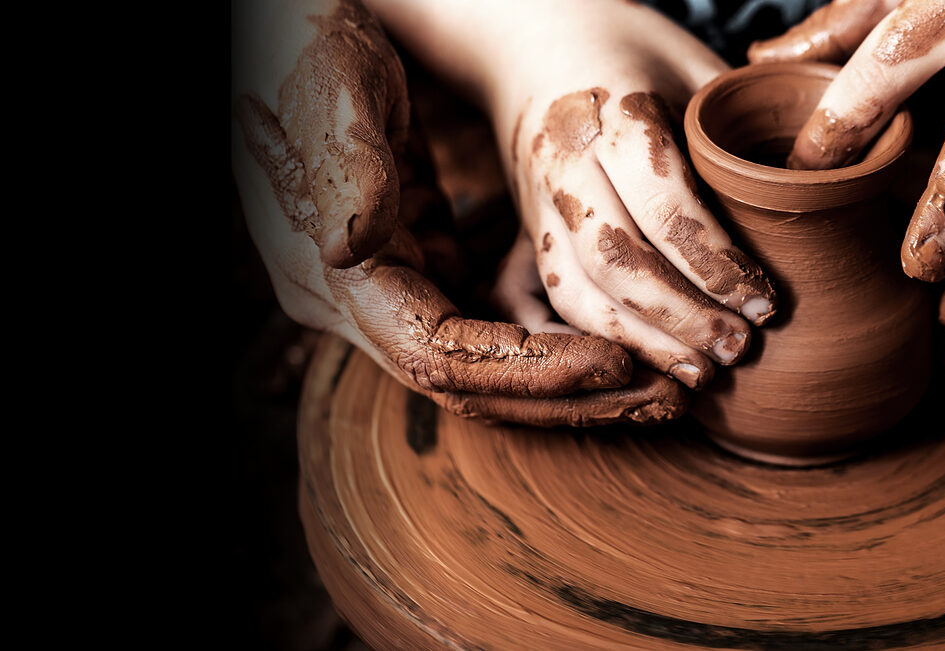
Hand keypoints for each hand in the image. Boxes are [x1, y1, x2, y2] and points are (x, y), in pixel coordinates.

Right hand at [230, 0, 685, 425]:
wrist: (280, 26)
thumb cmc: (300, 49)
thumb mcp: (326, 92)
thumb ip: (346, 173)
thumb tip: (356, 247)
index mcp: (333, 277)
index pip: (442, 359)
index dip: (531, 370)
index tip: (616, 363)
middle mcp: (357, 299)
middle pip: (473, 383)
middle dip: (569, 394)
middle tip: (664, 397)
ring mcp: (387, 283)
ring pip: (487, 362)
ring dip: (571, 376)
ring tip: (657, 382)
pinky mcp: (414, 257)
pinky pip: (487, 321)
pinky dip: (550, 336)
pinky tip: (614, 335)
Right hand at [368, 0, 777, 390]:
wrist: (527, 39)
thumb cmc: (628, 48)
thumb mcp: (691, 61)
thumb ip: (740, 122)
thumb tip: (823, 182)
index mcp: (614, 112)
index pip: (666, 203)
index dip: (717, 263)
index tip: (767, 302)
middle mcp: (566, 162)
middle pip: (617, 259)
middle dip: (681, 315)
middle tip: (739, 350)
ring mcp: (538, 201)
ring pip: (577, 289)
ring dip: (640, 341)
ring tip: (700, 376)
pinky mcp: (529, 229)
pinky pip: (555, 298)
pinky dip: (602, 341)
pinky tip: (649, 364)